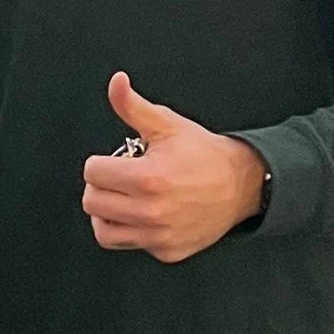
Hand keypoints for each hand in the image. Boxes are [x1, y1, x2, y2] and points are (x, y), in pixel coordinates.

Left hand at [81, 73, 267, 261]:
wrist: (242, 185)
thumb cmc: (203, 154)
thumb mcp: (167, 125)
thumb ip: (133, 106)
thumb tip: (116, 82)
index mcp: (148, 179)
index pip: (92, 172)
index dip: (102, 161)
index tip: (118, 160)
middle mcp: (151, 212)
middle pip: (92, 201)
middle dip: (102, 185)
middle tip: (121, 178)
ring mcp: (159, 235)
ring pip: (103, 231)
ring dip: (109, 212)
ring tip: (125, 197)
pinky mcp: (166, 251)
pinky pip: (129, 243)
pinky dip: (130, 230)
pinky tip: (144, 214)